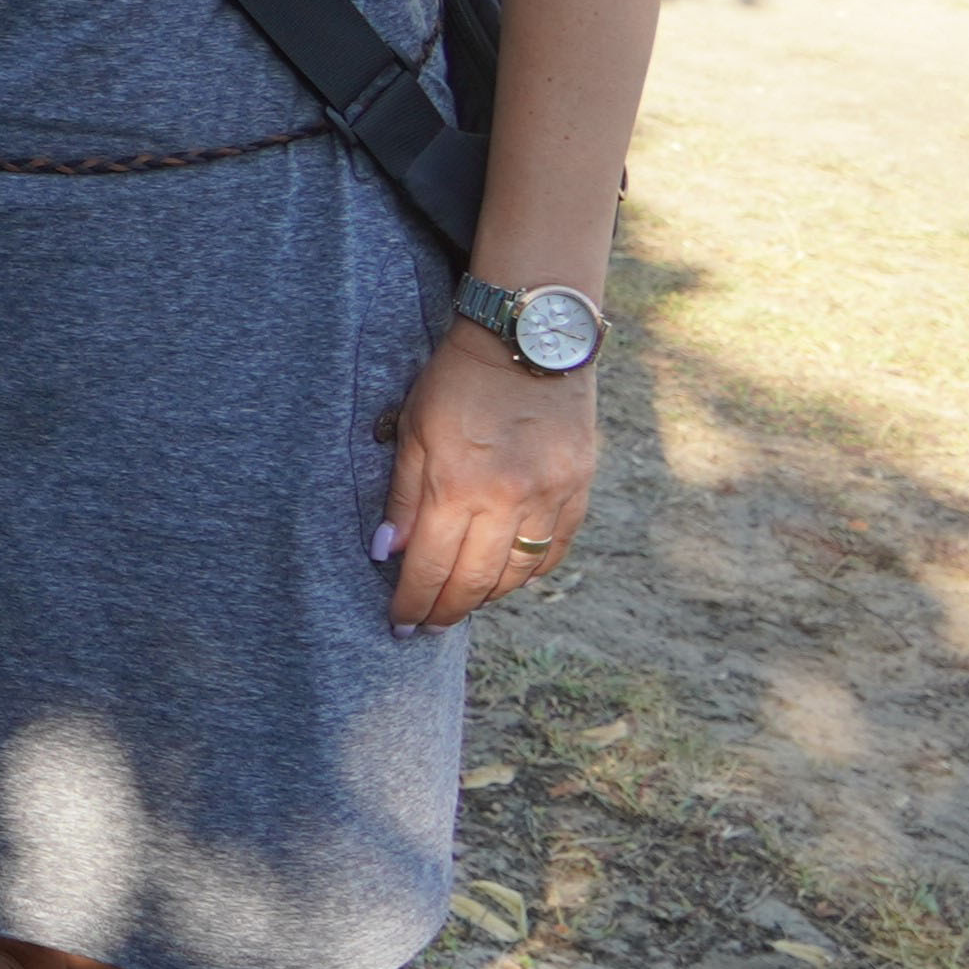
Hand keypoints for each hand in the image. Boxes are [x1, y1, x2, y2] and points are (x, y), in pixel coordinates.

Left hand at [378, 311, 599, 631]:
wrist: (530, 343)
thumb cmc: (458, 381)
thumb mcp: (414, 428)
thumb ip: (405, 495)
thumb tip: (389, 551)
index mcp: (459, 484)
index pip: (431, 565)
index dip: (413, 601)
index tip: (400, 623)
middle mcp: (509, 500)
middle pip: (475, 580)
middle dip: (447, 610)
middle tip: (427, 626)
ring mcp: (552, 498)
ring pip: (517, 574)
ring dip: (485, 596)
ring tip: (460, 603)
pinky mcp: (579, 490)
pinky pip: (553, 551)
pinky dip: (527, 572)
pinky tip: (505, 578)